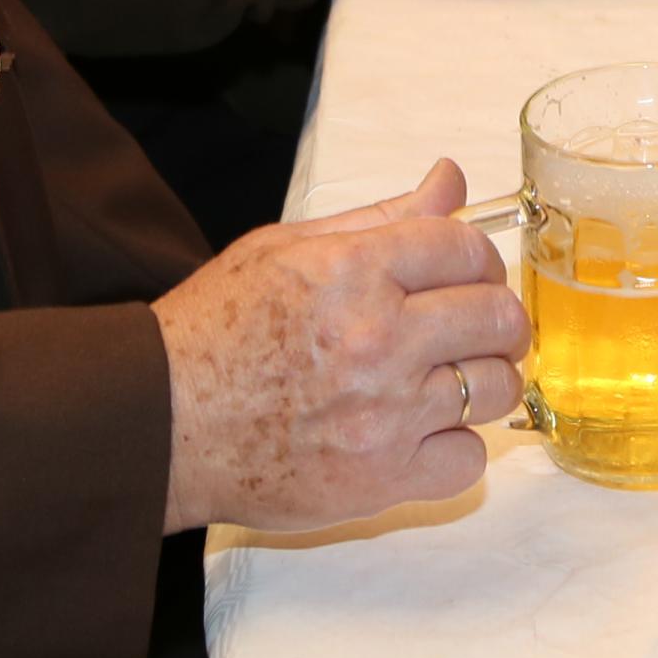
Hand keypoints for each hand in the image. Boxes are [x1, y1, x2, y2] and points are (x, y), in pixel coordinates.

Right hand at [152, 157, 528, 532]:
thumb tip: (452, 180)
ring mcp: (385, 414)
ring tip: (447, 380)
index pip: (465, 248)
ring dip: (483, 380)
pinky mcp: (382, 478)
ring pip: (496, 388)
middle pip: (497, 316)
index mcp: (352, 271)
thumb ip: (380, 217)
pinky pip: (469, 460)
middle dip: (493, 317)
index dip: (476, 258)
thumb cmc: (214, 333)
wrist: (161, 424)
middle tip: (469, 328)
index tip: (466, 274)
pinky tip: (422, 433)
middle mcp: (377, 339)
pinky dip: (456, 447)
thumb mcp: (286, 249)